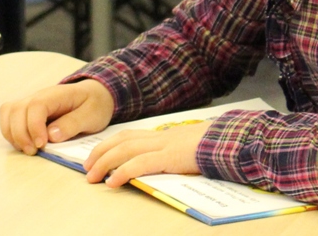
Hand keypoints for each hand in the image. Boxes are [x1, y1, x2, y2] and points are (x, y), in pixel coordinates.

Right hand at [0, 79, 113, 154]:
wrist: (96, 96)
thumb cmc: (95, 104)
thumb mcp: (92, 115)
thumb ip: (73, 124)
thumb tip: (51, 136)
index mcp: (58, 94)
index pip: (36, 105)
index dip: (34, 126)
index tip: (42, 144)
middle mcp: (41, 95)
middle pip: (17, 109)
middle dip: (21, 134)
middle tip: (35, 151)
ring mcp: (32, 102)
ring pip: (9, 113)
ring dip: (13, 134)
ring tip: (29, 149)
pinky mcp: (28, 111)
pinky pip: (10, 118)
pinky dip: (12, 133)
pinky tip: (26, 144)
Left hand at [83, 120, 212, 187]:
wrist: (231, 139)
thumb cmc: (216, 144)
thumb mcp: (192, 146)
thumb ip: (177, 151)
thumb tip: (165, 161)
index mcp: (166, 135)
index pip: (131, 135)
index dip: (110, 143)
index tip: (97, 155)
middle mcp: (162, 137)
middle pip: (123, 140)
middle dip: (100, 152)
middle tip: (86, 168)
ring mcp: (165, 145)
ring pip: (126, 149)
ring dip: (104, 162)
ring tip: (92, 177)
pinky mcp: (170, 157)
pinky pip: (141, 163)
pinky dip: (123, 172)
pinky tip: (112, 182)